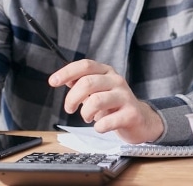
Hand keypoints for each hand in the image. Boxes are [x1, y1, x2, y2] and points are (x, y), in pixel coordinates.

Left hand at [49, 59, 163, 143]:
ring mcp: (125, 97)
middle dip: (72, 98)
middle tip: (70, 109)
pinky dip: (98, 127)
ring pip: (96, 101)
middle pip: (87, 82)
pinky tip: (100, 126)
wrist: (140, 121)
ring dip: (85, 113)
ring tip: (87, 118)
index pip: (85, 65)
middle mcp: (117, 81)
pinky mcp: (131, 114)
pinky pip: (107, 121)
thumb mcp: (98, 90)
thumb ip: (82, 82)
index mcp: (107, 72)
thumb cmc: (114, 105)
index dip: (67, 72)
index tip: (52, 82)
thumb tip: (64, 78)